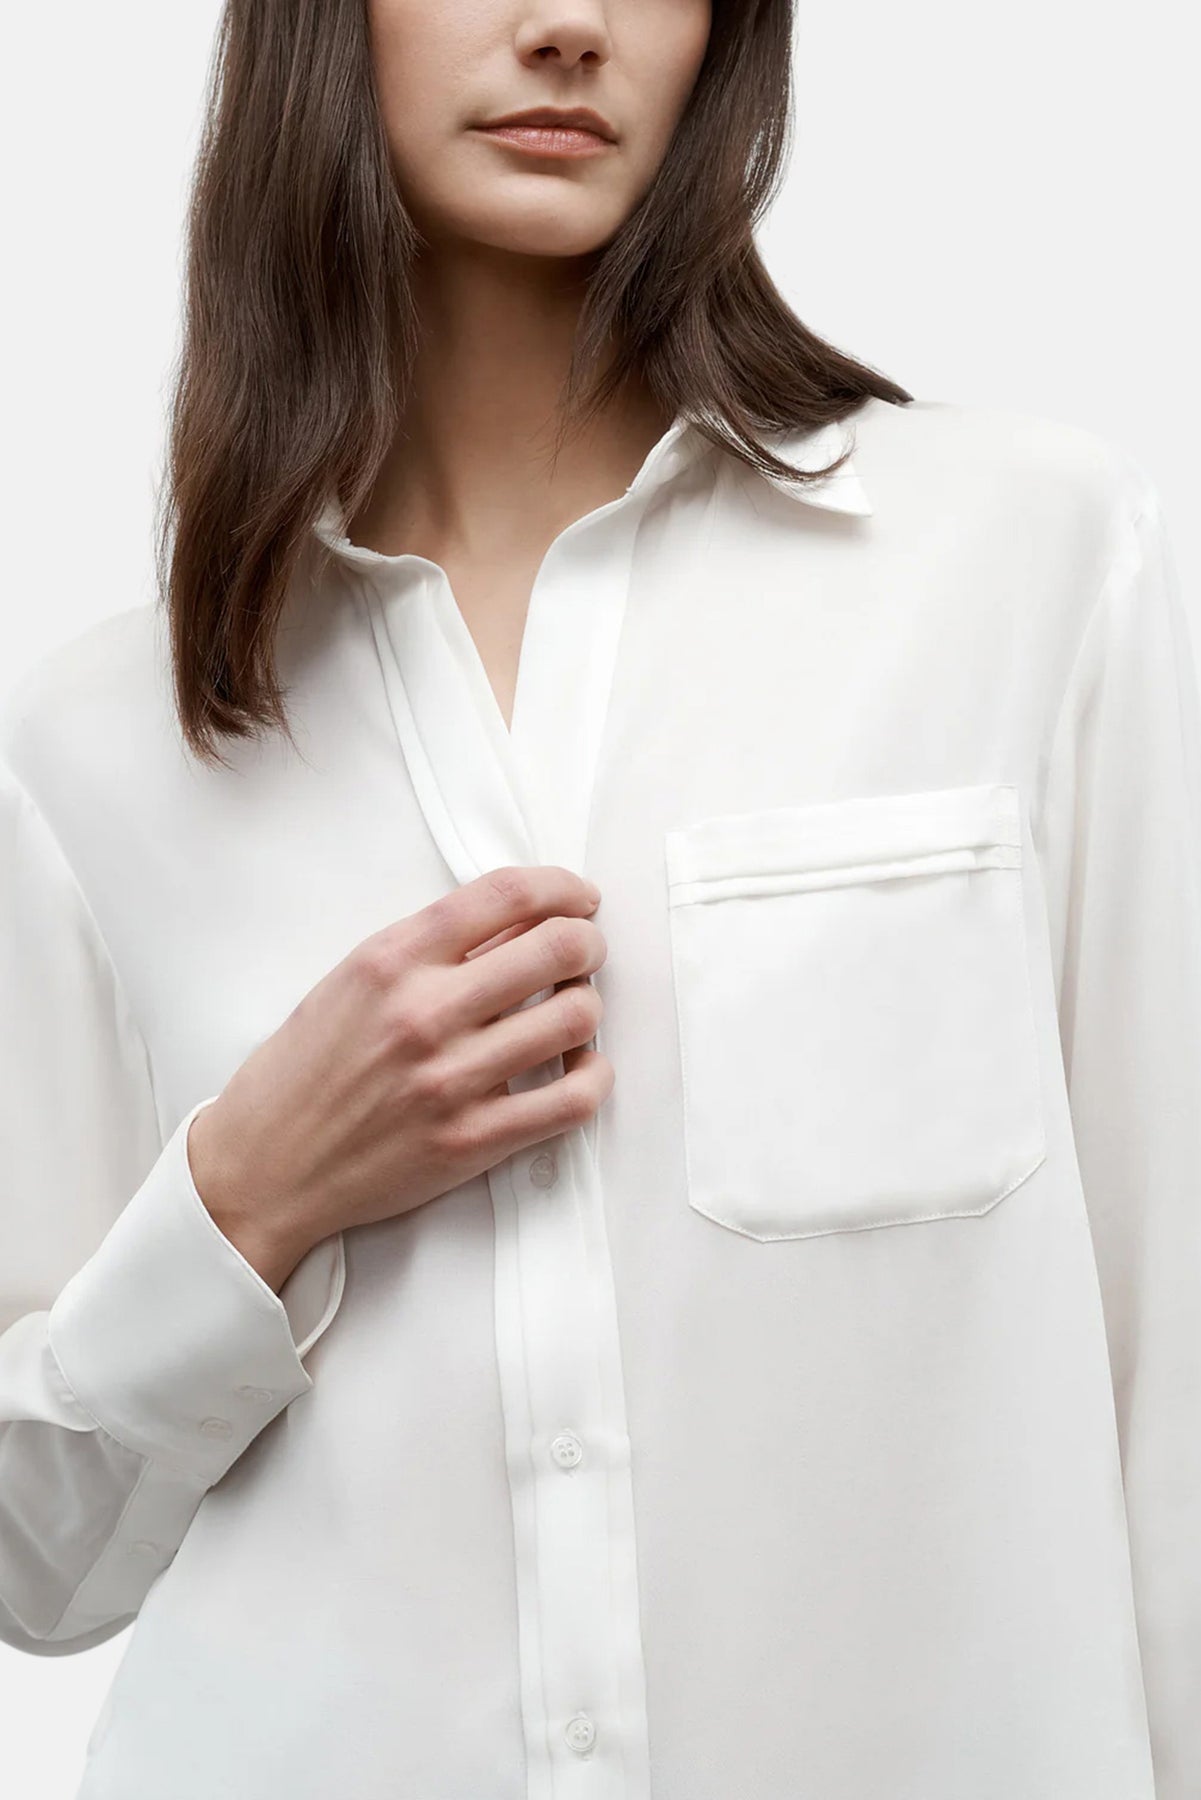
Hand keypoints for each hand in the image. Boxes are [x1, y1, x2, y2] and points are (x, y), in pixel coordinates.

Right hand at [186, 865, 610, 1289]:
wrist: (264, 1166)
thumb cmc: (303, 1073)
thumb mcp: (349, 982)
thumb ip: (426, 950)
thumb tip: (515, 924)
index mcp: (390, 961)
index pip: (505, 894)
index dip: (561, 886)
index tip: (578, 898)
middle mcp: (424, 1013)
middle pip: (557, 948)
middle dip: (587, 944)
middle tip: (584, 953)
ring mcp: (452, 1079)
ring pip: (576, 1018)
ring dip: (587, 1007)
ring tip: (570, 1012)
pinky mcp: (473, 1140)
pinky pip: (573, 1099)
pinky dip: (592, 1076)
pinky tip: (578, 1068)